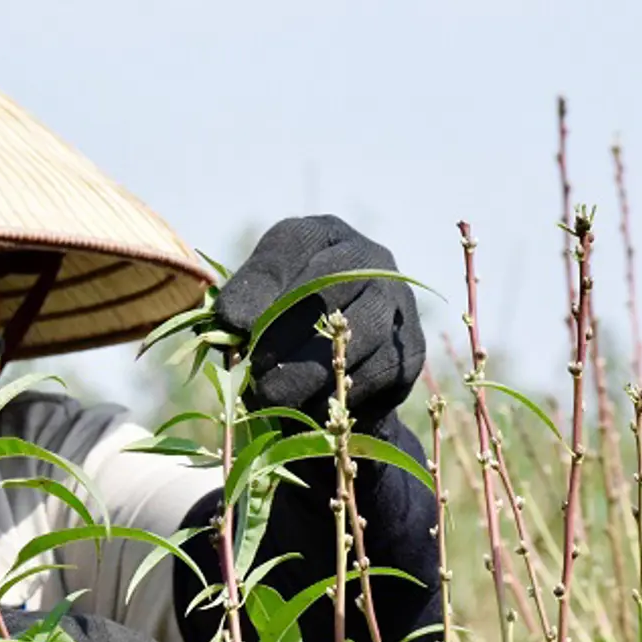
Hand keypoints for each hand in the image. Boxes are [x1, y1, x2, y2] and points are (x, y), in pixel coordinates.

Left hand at [214, 215, 424, 422]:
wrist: (327, 381)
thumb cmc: (278, 331)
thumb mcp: (253, 306)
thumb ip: (242, 304)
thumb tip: (231, 322)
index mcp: (321, 235)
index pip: (292, 245)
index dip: (260, 285)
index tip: (231, 323)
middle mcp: (368, 258)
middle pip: (328, 285)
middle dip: (283, 331)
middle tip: (252, 367)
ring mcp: (396, 300)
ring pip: (357, 330)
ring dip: (307, 369)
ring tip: (269, 395)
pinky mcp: (410, 348)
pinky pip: (377, 370)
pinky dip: (337, 391)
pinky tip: (306, 406)